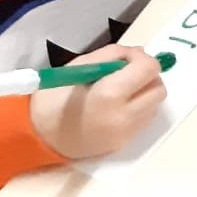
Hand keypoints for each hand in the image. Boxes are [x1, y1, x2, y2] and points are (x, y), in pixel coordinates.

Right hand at [29, 45, 165, 160]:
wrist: (38, 137)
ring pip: (155, 105)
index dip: (141, 58)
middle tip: (126, 72)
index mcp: (109, 95)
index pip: (149, 69)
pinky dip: (139, 107)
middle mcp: (123, 116)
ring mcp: (125, 133)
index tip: (126, 57)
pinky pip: (144, 119)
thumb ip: (111, 56)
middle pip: (158, 89)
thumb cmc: (54, 98)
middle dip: (147, 76)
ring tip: (121, 89)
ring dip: (145, 92)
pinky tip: (118, 105)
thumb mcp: (78, 66)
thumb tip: (137, 53)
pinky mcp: (123, 143)